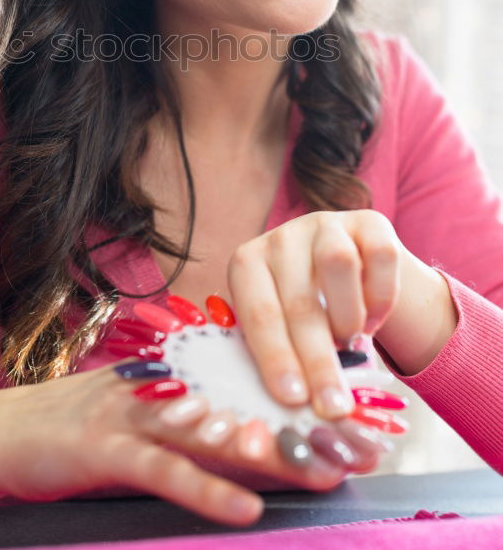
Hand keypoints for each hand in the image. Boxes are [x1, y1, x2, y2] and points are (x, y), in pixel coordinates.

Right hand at [0, 359, 385, 524]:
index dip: (305, 395)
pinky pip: (164, 472)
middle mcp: (161, 386)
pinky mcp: (106, 450)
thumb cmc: (77, 429)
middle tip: (358, 443)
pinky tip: (246, 507)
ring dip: (270, 452)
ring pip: (212, 432)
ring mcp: (134, 414)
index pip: (249, 380)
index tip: (357, 414)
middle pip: (243, 402)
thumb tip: (251, 431)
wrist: (2, 431)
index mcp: (174, 375)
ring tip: (322, 470)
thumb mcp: (141, 413)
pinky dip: (206, 489)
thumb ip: (191, 417)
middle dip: (304, 423)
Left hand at [226, 209, 402, 419]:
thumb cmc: (304, 312)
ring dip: (346, 318)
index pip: (258, 312)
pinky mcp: (370, 221)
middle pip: (300, 300)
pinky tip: (372, 320)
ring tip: (350, 344)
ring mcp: (326, 224)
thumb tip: (289, 410)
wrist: (351, 272)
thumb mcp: (282, 328)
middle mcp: (282, 237)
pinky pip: (382, 257)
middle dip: (317, 361)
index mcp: (248, 263)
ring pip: (338, 264)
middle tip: (333, 405)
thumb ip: (280, 356)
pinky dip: (381, 298)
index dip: (275, 356)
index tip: (292, 398)